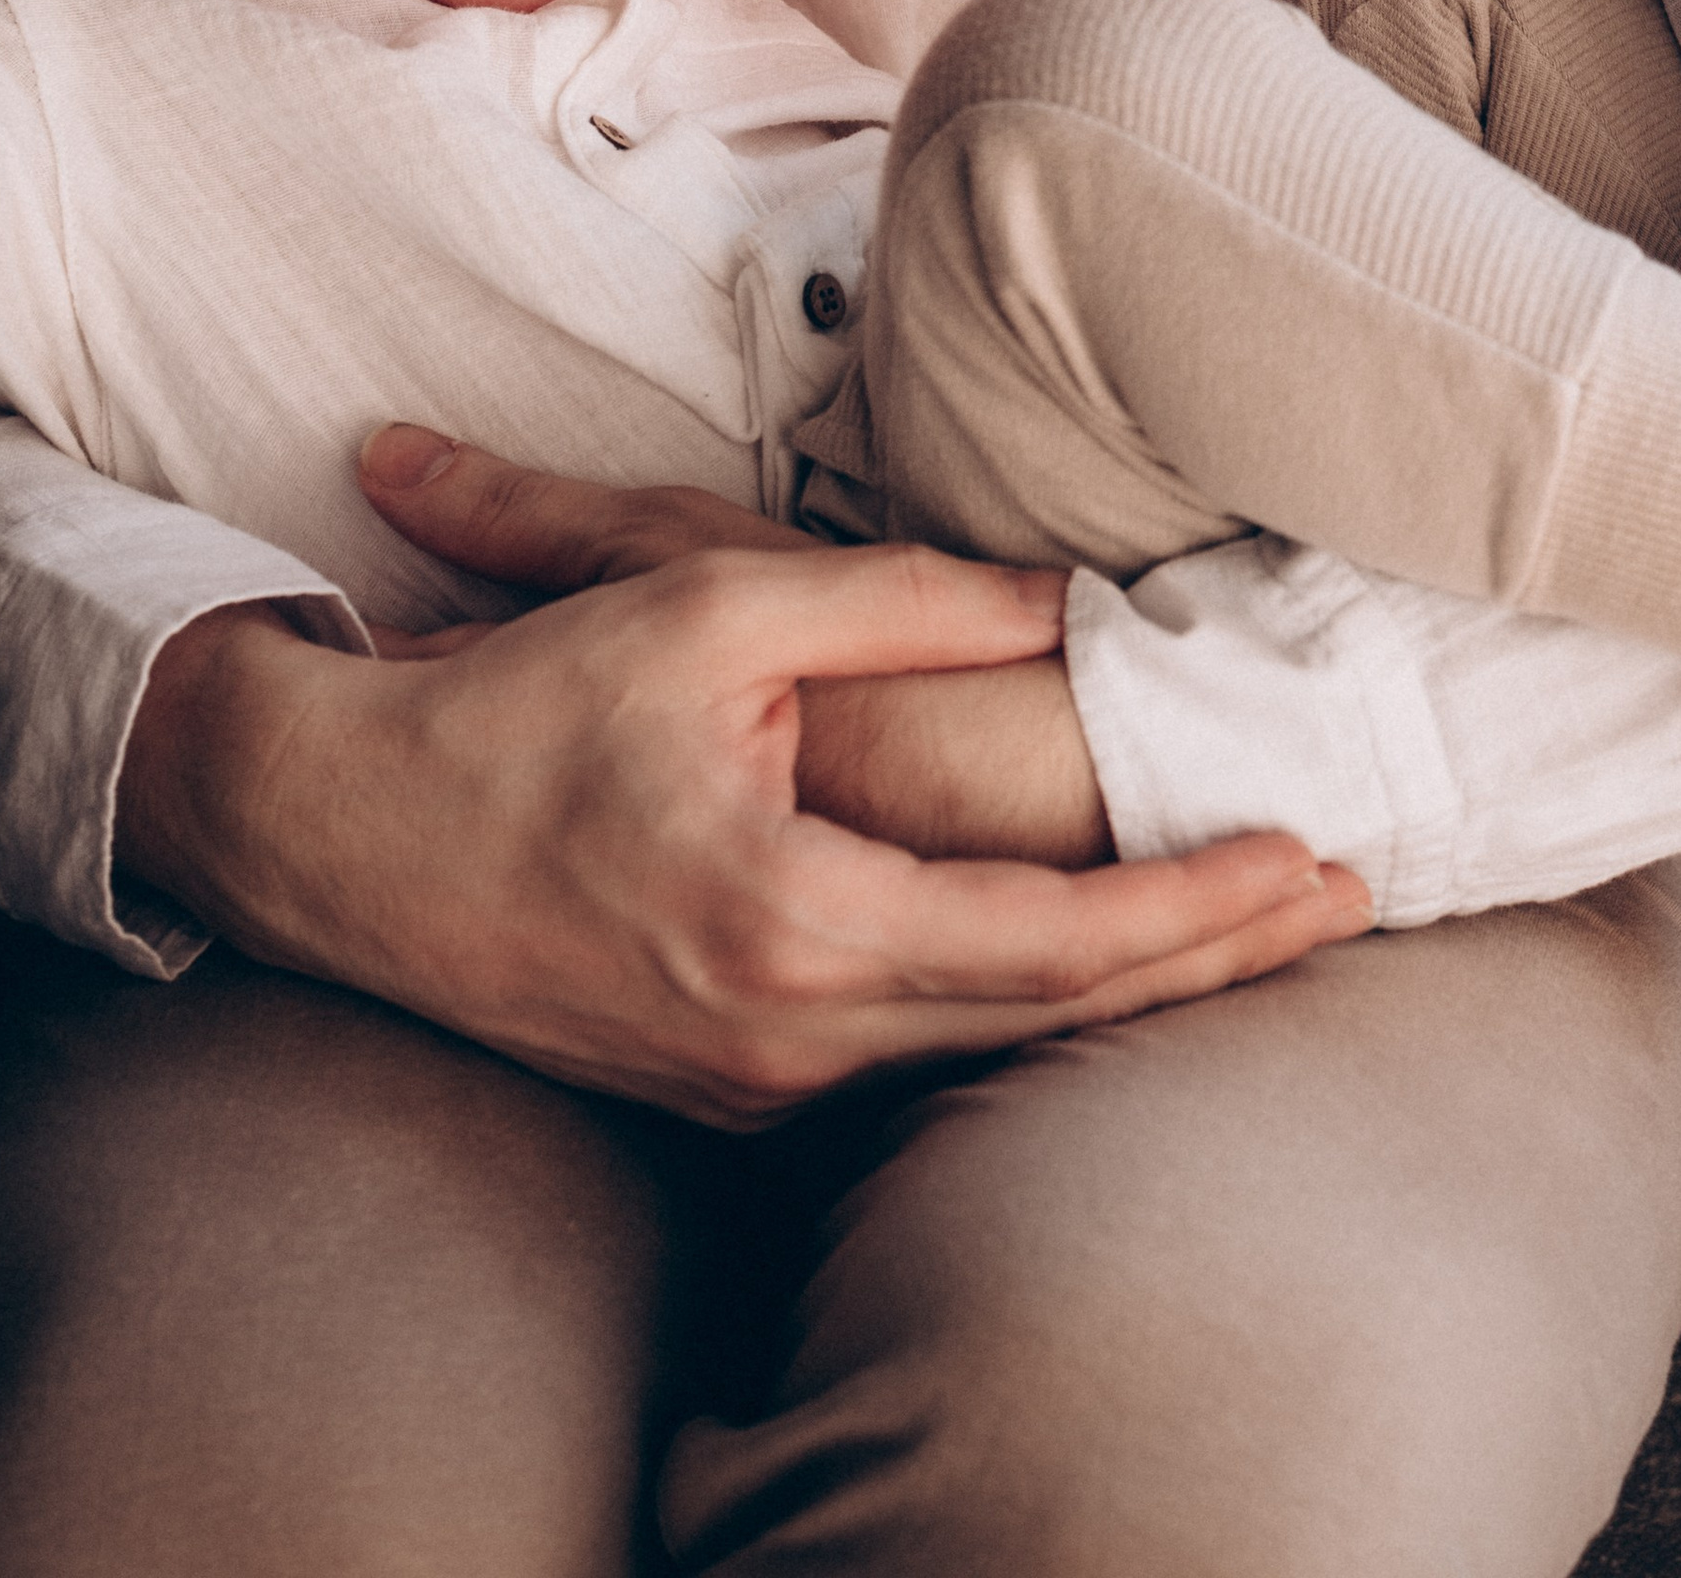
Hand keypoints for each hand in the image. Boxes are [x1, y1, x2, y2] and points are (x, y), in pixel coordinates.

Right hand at [115, 437, 1371, 1125]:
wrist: (332, 835)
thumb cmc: (510, 711)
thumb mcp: (706, 608)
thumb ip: (895, 600)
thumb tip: (1055, 602)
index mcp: (795, 921)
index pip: (1055, 941)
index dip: (1202, 907)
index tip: (1317, 859)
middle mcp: (784, 1034)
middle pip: (1049, 1016)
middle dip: (1213, 958)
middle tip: (1348, 897)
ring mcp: (748, 1078)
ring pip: (981, 1046)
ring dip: (1124, 986)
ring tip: (1255, 920)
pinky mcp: (717, 1080)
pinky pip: (902, 1053)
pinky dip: (1017, 1006)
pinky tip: (1084, 960)